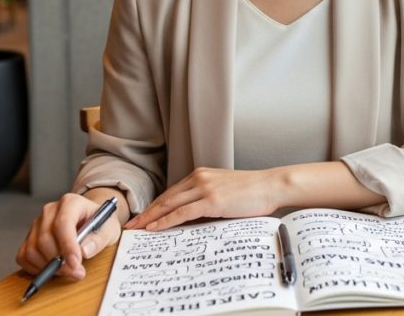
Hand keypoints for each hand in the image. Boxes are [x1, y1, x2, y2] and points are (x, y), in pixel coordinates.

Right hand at [16, 193, 122, 280]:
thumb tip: (84, 251)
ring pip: (33, 249)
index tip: (75, 264)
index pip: (63, 223)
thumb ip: (99, 239)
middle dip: (60, 261)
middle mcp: (50, 210)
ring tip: (68, 270)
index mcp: (71, 202)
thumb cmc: (99, 223)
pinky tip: (53, 269)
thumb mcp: (109, 229)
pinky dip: (36, 268)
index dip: (68, 246)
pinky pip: (24, 256)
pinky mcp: (29, 237)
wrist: (90, 220)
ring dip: (49, 267)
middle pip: (45, 238)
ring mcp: (37, 224)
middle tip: (77, 272)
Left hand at [125, 167, 280, 230]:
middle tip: (132, 224)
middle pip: (166, 197)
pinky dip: (166, 220)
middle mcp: (200, 178)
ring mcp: (205, 188)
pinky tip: (156, 228)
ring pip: (170, 204)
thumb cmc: (254, 192)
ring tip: (137, 229)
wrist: (271, 185)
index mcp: (202, 175)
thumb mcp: (225, 192)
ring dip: (151, 217)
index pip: (172, 192)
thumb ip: (208, 200)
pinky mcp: (212, 199)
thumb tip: (193, 218)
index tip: (144, 216)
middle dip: (147, 212)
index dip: (155, 206)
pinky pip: (182, 212)